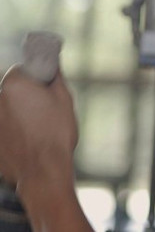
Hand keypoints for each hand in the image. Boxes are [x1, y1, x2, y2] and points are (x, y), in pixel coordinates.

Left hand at [0, 66, 92, 231]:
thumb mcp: (65, 100)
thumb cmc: (56, 134)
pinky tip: (30, 143)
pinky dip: (14, 134)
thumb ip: (56, 78)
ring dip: (20, 117)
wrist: (43, 170)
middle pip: (13, 92)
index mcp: (14, 85)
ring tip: (39, 131)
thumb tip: (53, 67)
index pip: (21, 71)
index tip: (46, 90)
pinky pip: (6, 130)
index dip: (36, 80)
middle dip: (27, 98)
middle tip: (46, 112)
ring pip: (9, 112)